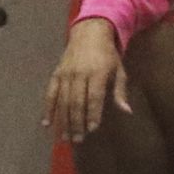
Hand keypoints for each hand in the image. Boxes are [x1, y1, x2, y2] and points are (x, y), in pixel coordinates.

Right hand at [42, 18, 130, 144]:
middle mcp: (79, 74)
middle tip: (77, 139)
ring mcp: (65, 74)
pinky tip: (47, 124)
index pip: (94, 97)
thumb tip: (127, 111)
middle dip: (76, 123)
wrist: (89, 34)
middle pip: (76, 102)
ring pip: (62, 101)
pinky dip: (48, 110)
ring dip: (62, 121)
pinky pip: (50, 94)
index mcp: (98, 73)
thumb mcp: (119, 70)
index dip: (92, 114)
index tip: (92, 129)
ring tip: (64, 137)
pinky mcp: (56, 74)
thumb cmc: (108, 55)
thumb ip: (120, 91)